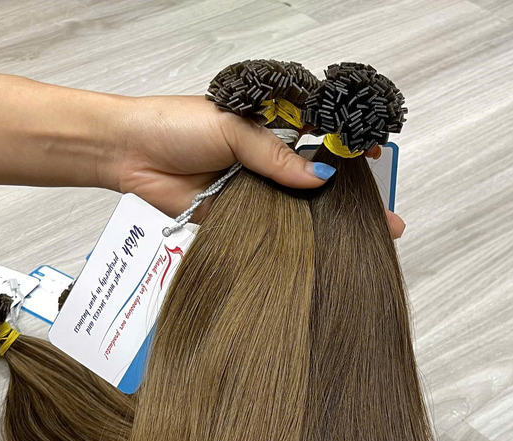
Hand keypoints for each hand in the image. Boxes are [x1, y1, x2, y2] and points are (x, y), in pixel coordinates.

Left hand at [95, 95, 405, 238]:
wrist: (130, 155)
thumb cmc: (173, 125)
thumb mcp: (232, 127)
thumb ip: (275, 154)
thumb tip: (318, 175)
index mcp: (270, 122)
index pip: (320, 131)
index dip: (348, 145)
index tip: (377, 156)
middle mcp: (267, 156)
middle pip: (317, 175)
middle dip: (349, 193)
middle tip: (382, 214)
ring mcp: (256, 188)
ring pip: (299, 205)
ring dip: (327, 221)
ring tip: (364, 236)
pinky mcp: (241, 216)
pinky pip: (273, 227)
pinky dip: (294, 237)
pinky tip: (320, 247)